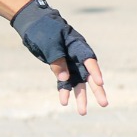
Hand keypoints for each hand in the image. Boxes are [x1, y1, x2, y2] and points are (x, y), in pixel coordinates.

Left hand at [10, 0, 107, 115]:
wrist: (32, 23)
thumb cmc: (44, 29)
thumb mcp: (49, 43)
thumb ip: (57, 60)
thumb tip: (65, 79)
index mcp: (77, 46)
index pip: (89, 60)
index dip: (95, 71)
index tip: (100, 82)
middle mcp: (76, 56)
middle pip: (89, 75)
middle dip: (96, 90)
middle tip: (104, 104)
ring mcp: (69, 63)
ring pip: (77, 82)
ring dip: (79, 96)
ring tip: (83, 112)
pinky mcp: (60, 68)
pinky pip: (64, 82)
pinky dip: (64, 91)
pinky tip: (64, 102)